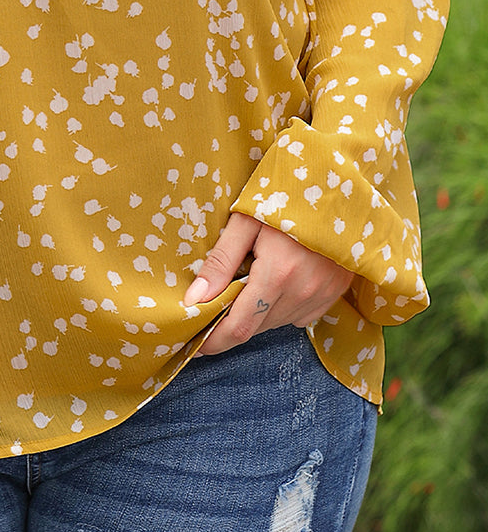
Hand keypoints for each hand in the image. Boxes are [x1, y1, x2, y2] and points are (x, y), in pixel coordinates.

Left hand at [183, 212, 352, 356]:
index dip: (214, 341)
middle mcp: (303, 291)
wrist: (336, 186)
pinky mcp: (336, 292)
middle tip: (218, 302)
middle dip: (232, 323)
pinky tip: (279, 281)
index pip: (239, 327)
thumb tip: (195, 300)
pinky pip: (299, 315)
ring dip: (257, 314)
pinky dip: (282, 307)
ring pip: (277, 322)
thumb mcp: (245, 222)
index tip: (196, 345)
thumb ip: (220, 262)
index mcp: (277, 274)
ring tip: (251, 282)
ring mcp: (323, 294)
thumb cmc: (285, 198)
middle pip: (257, 328)